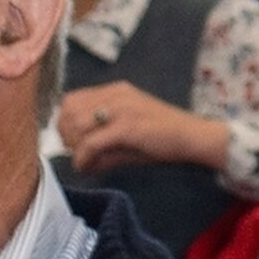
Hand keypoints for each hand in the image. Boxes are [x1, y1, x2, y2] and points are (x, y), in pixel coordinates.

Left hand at [56, 82, 227, 176]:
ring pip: (76, 125)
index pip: (71, 100)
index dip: (64, 122)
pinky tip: (88, 167)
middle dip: (67, 136)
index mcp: (114, 91)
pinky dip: (83, 158)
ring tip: (87, 160)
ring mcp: (121, 108)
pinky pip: (90, 143)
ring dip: (74, 147)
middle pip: (68, 111)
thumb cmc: (161, 139)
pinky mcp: (127, 126)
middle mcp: (115, 94)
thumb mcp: (125, 134)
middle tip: (78, 153)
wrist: (193, 138)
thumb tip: (76, 159)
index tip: (73, 141)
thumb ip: (99, 141)